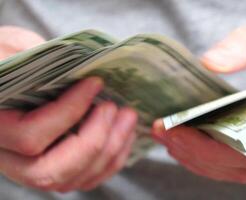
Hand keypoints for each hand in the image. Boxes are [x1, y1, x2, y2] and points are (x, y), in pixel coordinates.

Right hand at [0, 26, 137, 191]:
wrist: (5, 72)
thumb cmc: (6, 58)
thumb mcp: (11, 48)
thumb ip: (34, 59)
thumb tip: (81, 67)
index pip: (29, 137)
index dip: (68, 112)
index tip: (95, 83)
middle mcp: (9, 157)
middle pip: (51, 171)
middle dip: (94, 141)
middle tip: (114, 108)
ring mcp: (31, 167)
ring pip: (71, 179)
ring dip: (110, 150)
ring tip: (128, 117)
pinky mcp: (53, 166)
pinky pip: (83, 178)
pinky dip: (110, 161)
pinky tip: (125, 134)